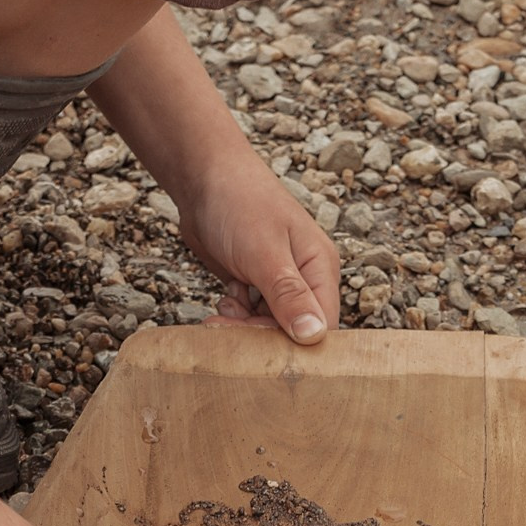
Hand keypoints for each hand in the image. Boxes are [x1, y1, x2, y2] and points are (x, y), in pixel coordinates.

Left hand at [176, 156, 342, 345]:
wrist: (203, 178)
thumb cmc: (239, 203)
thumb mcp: (265, 252)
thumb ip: (288, 295)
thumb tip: (314, 336)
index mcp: (321, 268)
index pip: (323, 325)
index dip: (294, 344)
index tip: (261, 347)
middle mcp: (306, 278)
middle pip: (294, 331)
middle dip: (261, 335)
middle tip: (227, 326)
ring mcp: (279, 282)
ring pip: (269, 326)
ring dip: (244, 326)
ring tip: (225, 305)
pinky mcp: (255, 284)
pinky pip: (250, 316)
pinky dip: (235, 316)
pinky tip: (225, 297)